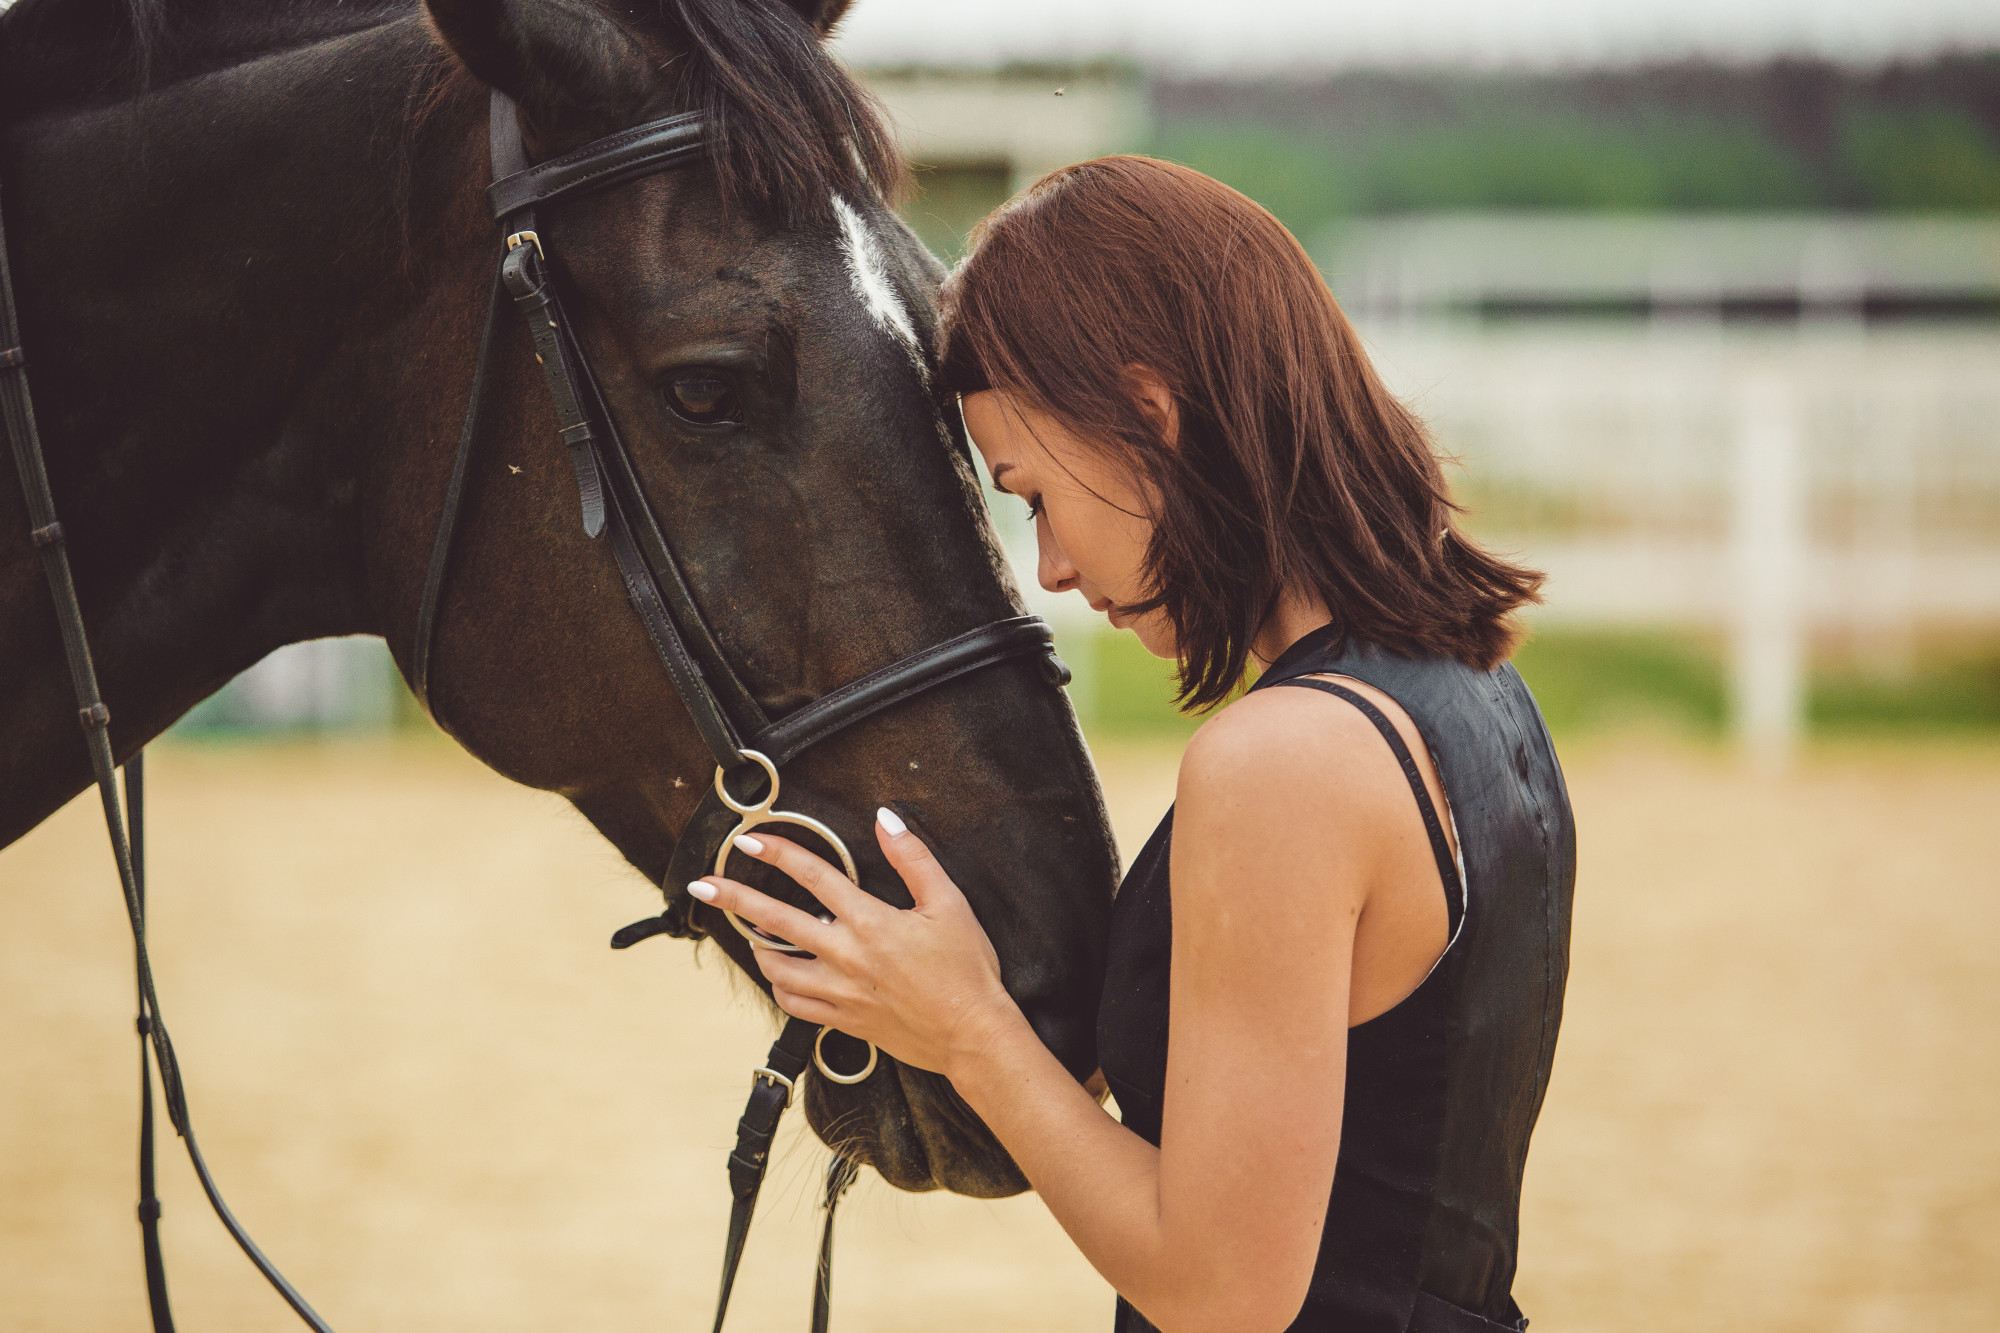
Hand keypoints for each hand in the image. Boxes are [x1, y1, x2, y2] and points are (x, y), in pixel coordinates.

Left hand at [688, 808, 1023, 1078]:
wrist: (972, 1035)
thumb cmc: (966, 969)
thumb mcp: (949, 903)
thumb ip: (913, 859)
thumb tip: (885, 820)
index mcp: (870, 922)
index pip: (812, 876)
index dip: (777, 853)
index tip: (748, 841)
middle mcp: (846, 956)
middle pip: (775, 921)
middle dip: (733, 899)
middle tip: (703, 886)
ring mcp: (840, 992)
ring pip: (777, 968)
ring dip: (758, 946)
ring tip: (749, 931)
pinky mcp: (843, 1020)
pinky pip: (794, 1005)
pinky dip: (780, 987)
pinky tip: (782, 975)